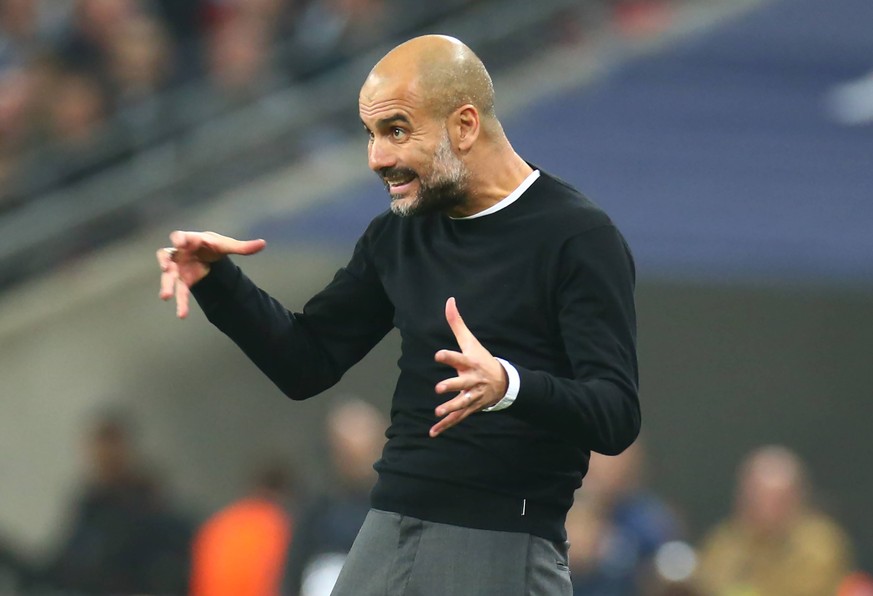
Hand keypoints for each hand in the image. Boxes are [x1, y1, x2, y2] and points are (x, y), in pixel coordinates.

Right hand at [156, 230, 265, 318]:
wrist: (204, 254)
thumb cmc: (212, 246)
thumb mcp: (227, 246)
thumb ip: (243, 247)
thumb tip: (263, 244)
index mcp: (191, 240)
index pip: (182, 237)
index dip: (179, 239)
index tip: (178, 242)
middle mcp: (179, 253)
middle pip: (168, 256)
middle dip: (165, 263)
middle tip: (165, 268)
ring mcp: (176, 266)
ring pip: (168, 276)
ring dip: (166, 285)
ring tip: (166, 297)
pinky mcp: (179, 279)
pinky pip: (178, 290)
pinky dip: (180, 302)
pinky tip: (182, 314)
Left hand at [430, 297, 507, 436]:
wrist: (503, 383)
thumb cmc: (482, 359)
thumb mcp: (471, 341)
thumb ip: (457, 323)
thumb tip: (449, 300)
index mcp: (470, 363)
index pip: (459, 357)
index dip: (448, 356)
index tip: (438, 355)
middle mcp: (472, 380)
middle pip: (462, 382)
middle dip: (452, 385)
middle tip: (439, 388)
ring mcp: (472, 395)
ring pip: (461, 402)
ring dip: (450, 408)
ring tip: (438, 411)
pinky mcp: (470, 407)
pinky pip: (457, 417)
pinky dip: (446, 426)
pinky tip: (433, 432)